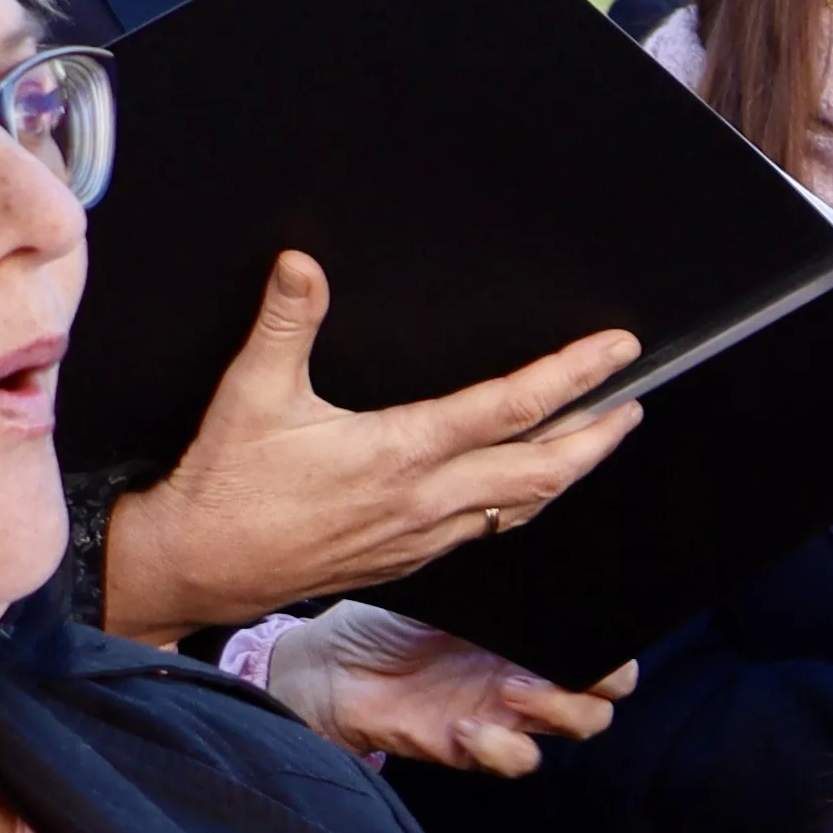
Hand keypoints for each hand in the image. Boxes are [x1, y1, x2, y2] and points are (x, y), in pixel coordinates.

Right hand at [98, 257, 641, 642]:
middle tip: (634, 404)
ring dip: (569, 471)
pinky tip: (527, 489)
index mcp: (401, 452)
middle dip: (598, 435)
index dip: (574, 375)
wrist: (198, 568)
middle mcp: (427, 498)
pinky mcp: (409, 558)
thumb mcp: (252, 394)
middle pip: (544, 469)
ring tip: (599, 439)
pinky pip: (487, 530)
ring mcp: (423, 535)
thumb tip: (301, 265)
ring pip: (523, 506)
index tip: (617, 349)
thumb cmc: (226, 485)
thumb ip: (285, 325)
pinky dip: (523, 503)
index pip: (512, 408)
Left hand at [251, 606, 630, 776]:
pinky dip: (502, 748)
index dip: (614, 643)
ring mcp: (510, 711)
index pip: (605, 642)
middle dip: (598, 682)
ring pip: (582, 724)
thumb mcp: (447, 586)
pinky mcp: (477, 747)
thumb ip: (497, 583)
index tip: (590, 630)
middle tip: (550, 667)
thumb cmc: (384, 617)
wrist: (328, 665)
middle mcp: (533, 669)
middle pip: (610, 689)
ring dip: (560, 712)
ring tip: (508, 693)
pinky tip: (464, 728)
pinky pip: (519, 759)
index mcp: (533, 630)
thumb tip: (539, 554)